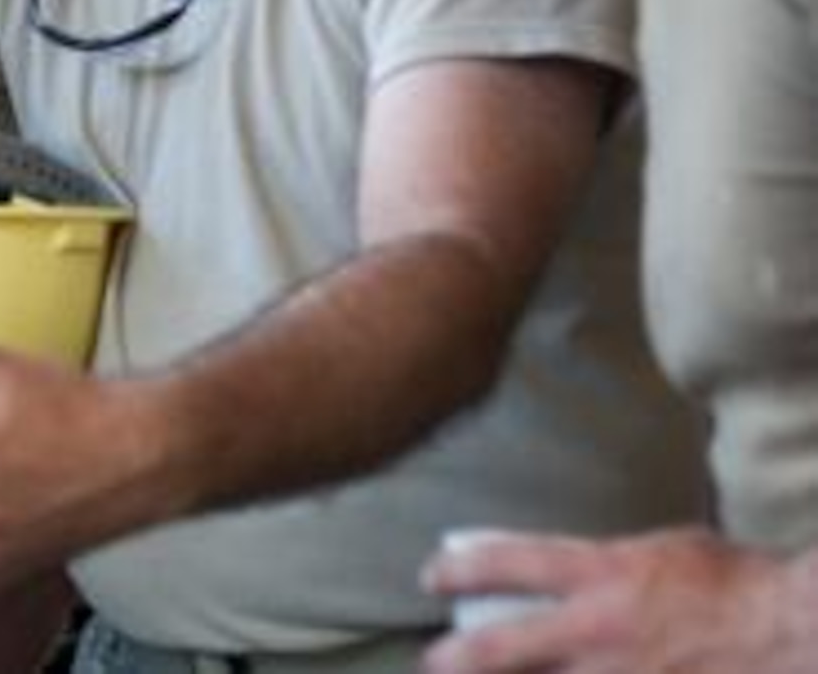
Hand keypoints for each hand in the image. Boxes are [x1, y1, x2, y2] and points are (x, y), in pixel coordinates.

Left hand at [422, 526, 812, 673]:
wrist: (798, 634)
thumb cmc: (739, 584)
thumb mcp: (666, 550)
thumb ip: (614, 565)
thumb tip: (580, 573)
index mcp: (603, 576)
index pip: (508, 562)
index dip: (460, 569)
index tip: (431, 576)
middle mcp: (599, 634)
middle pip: (502, 649)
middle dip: (455, 659)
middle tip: (431, 663)